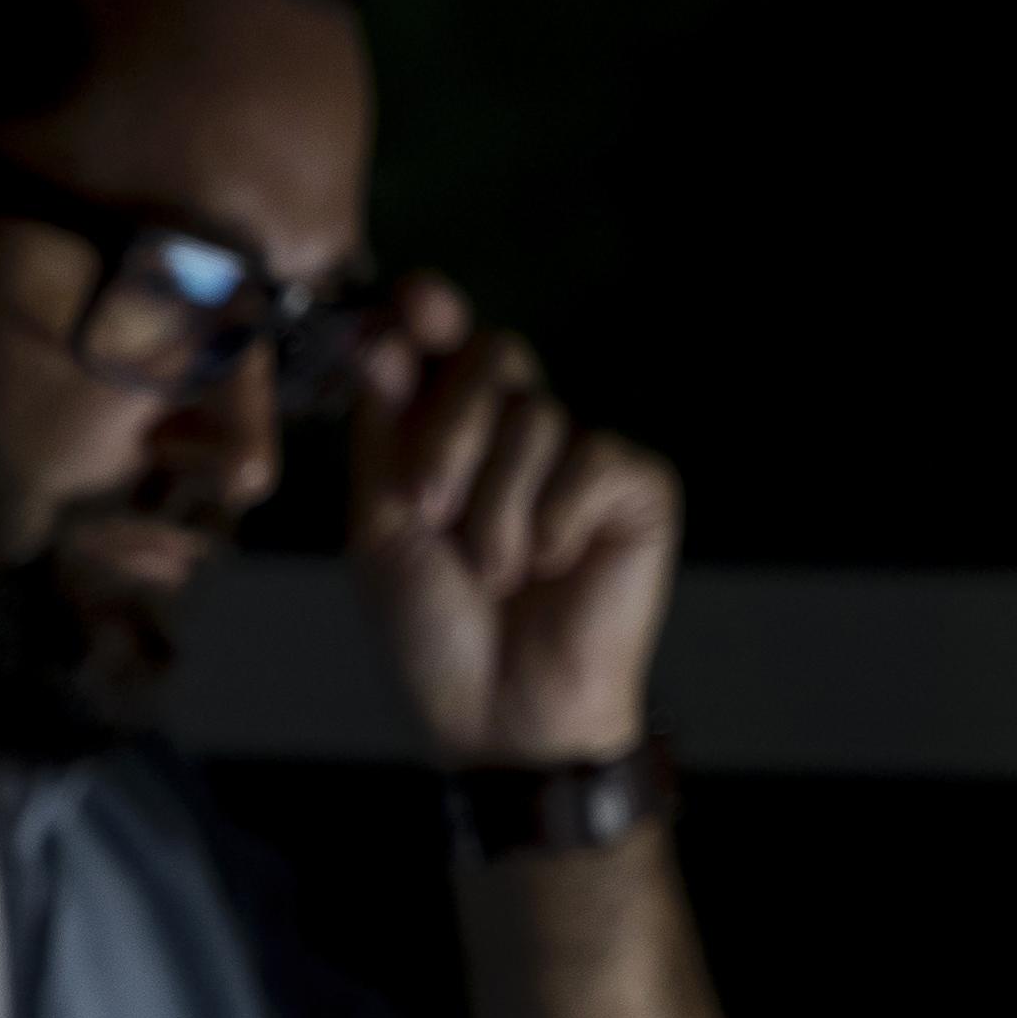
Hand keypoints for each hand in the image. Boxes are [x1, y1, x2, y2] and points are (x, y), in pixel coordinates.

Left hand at [348, 272, 680, 767]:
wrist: (499, 715)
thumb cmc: (435, 631)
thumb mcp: (382, 527)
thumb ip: (384, 432)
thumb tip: (382, 337)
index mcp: (447, 436)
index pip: (445, 345)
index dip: (431, 313)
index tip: (415, 302)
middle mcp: (515, 434)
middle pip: (493, 359)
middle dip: (448, 432)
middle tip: (427, 510)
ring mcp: (579, 456)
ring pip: (536, 417)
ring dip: (493, 508)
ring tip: (493, 574)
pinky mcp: (635, 487)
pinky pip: (592, 458)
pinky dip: (553, 520)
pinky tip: (551, 568)